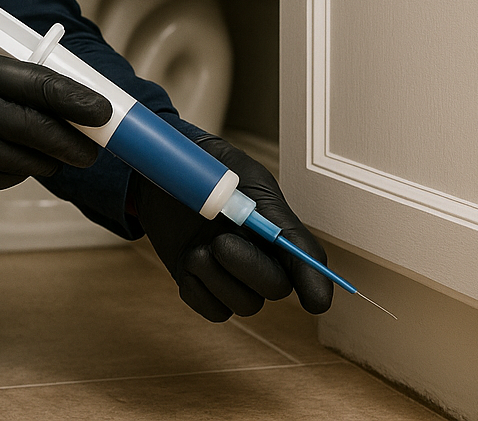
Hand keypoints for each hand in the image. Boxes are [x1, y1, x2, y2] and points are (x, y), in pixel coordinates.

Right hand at [0, 40, 111, 200]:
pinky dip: (6, 176)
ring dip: (38, 163)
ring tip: (50, 161)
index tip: (101, 111)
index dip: (71, 97)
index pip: (29, 79)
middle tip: (90, 150)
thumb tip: (56, 101)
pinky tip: (9, 169)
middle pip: (27, 124)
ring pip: (11, 159)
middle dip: (67, 141)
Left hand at [134, 134, 332, 320]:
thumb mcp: (242, 177)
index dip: (314, 282)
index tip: (314, 302)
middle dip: (250, 268)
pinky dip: (198, 290)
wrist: (162, 173)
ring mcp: (230, 274)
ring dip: (217, 278)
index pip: (306, 260)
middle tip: (220, 241)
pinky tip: (188, 261)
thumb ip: (265, 209)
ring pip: (244, 305)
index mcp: (275, 227)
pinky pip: (212, 310)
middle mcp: (259, 255)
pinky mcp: (202, 284)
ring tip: (197, 248)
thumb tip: (280, 237)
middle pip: (275, 287)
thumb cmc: (207, 168)